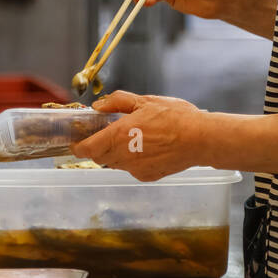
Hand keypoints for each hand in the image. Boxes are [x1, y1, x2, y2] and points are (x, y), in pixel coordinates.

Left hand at [72, 91, 204, 180]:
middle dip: (98, 147)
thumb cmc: (174, 117)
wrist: (200, 139)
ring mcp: (135, 169)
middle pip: (99, 157)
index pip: (86, 149)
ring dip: (115, 153)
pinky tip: (147, 148)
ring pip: (115, 163)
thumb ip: (117, 102)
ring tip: (131, 138)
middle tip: (105, 133)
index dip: (78, 146)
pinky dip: (133, 160)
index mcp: (118, 136)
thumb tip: (98, 106)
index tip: (78, 140)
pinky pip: (132, 169)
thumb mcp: (144, 101)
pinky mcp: (148, 176)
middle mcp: (123, 156)